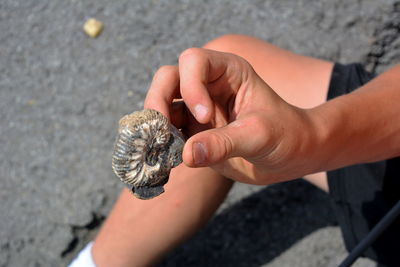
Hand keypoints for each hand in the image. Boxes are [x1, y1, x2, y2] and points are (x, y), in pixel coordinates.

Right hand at [145, 48, 318, 184]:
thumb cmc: (285, 135)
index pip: (194, 62)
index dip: (191, 86)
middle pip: (167, 79)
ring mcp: (196, 109)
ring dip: (155, 125)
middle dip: (158, 101)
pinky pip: (167, 133)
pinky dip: (160, 144)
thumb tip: (187, 155)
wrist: (289, 156)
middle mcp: (207, 86)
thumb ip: (224, 144)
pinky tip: (163, 157)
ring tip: (158, 147)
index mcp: (228, 71)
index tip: (205, 117)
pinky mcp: (192, 132)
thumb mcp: (259, 136)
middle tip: (161, 130)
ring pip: (162, 106)